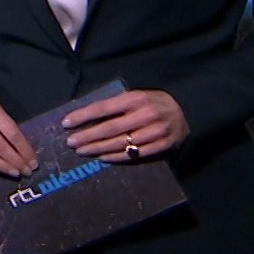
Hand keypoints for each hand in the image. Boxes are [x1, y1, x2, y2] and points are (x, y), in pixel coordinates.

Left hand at [62, 90, 187, 161]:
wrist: (186, 111)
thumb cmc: (153, 102)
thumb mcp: (136, 95)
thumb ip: (115, 104)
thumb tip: (85, 116)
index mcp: (136, 98)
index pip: (103, 107)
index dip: (83, 116)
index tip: (66, 123)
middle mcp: (145, 115)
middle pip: (110, 128)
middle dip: (87, 136)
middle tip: (71, 142)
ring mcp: (154, 132)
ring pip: (121, 143)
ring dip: (98, 148)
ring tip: (82, 151)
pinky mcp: (161, 145)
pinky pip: (134, 154)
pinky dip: (116, 156)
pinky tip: (102, 157)